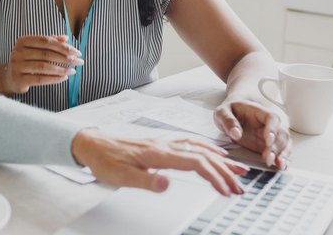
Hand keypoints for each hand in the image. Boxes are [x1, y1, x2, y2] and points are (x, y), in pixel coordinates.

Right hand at [1, 35, 83, 93]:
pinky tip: (64, 78)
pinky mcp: (19, 79)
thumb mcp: (35, 49)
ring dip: (61, 69)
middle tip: (78, 61)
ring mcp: (17, 66)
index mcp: (22, 41)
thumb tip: (65, 38)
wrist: (9, 77)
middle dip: (65, 58)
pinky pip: (40, 79)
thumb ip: (49, 42)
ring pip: (44, 66)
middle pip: (46, 54)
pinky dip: (54, 78)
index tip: (76, 51)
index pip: (46, 41)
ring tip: (72, 71)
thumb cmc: (25, 61)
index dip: (63, 46)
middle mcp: (18, 52)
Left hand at [71, 129, 247, 195]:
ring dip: (220, 158)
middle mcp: (164, 144)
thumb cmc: (105, 159)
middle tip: (240, 186)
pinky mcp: (160, 142)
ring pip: (199, 147)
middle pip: (202, 155)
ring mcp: (163, 142)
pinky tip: (213, 152)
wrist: (91, 143)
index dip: (214, 176)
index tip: (226, 190)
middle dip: (224, 170)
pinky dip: (207, 147)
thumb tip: (167, 184)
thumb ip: (146, 181)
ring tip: (238, 169)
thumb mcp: (122, 176)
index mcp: (158, 153)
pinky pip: (190, 142)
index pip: (195, 163)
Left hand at [214, 99, 291, 169]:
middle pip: (281, 133)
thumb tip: (236, 133)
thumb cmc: (230, 111)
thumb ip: (228, 121)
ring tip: (279, 165)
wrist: (233, 114)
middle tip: (268, 158)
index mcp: (259, 111)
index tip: (268, 140)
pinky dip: (283, 158)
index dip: (272, 129)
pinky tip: (282, 166)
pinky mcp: (269, 145)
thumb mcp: (222, 112)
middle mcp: (269, 123)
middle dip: (276, 147)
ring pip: (284, 143)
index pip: (272, 118)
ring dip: (283, 154)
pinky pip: (281, 151)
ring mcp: (271, 135)